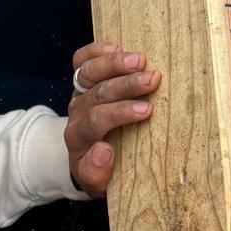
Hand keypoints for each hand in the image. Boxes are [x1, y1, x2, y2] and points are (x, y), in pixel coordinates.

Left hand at [65, 43, 161, 195]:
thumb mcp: (96, 185)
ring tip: (140, 59)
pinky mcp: (82, 81)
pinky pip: (80, 61)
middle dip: (125, 85)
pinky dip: (95, 51)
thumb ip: (96, 173)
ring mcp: (79, 95)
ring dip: (114, 63)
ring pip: (88, 72)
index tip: (146, 110)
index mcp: (80, 138)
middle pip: (97, 93)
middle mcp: (77, 113)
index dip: (120, 112)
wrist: (83, 160)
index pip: (96, 120)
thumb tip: (103, 150)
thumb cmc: (97, 171)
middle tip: (152, 79)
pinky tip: (117, 45)